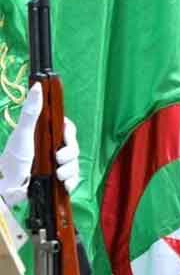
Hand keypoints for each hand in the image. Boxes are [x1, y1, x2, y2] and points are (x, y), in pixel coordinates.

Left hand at [0, 83, 80, 204]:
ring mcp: (57, 165)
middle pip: (74, 147)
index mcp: (46, 135)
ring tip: (58, 176)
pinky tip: (64, 185)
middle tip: (57, 160)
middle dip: (69, 155)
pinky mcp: (59, 180)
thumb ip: (31, 111)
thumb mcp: (23, 134)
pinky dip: (71, 183)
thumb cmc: (13, 159)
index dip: (69, 133)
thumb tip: (37, 86)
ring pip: (75, 164)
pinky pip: (74, 179)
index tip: (64, 136)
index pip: (67, 129)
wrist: (8, 188)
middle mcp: (53, 149)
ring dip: (69, 170)